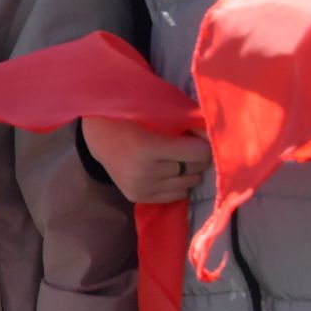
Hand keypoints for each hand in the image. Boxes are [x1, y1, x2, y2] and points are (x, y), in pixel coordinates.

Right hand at [81, 118, 210, 203]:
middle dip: (196, 156)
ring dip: (188, 170)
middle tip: (186, 144)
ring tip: (175, 157)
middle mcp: (144, 172)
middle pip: (195, 169)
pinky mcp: (139, 197)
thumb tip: (213, 136)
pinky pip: (177, 195)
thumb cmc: (129, 117)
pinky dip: (178, 183)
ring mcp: (141, 188)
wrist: (97, 135)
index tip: (198, 134)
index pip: (199, 153)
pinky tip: (166, 170)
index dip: (204, 142)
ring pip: (189, 184)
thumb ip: (186, 123)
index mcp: (147, 148)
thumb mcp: (157, 114)